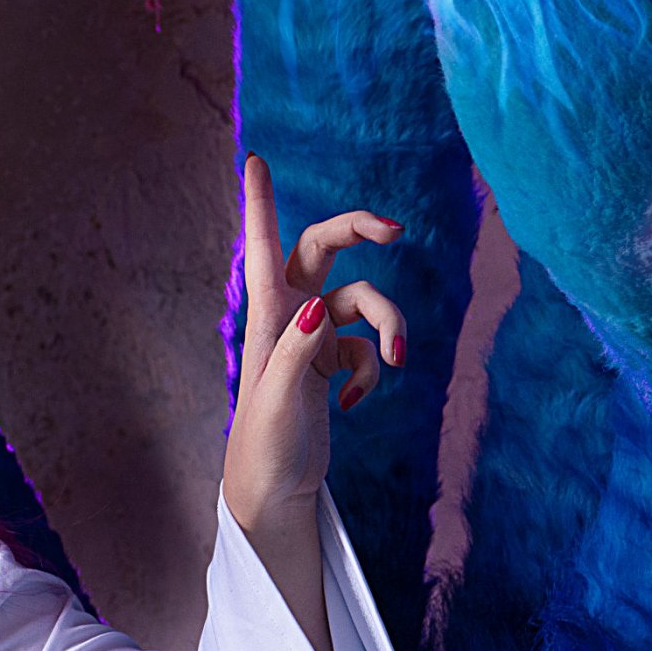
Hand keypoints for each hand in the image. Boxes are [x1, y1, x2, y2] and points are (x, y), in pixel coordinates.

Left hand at [220, 155, 406, 538]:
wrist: (274, 494)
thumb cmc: (264, 447)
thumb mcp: (278, 400)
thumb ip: (296, 351)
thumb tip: (317, 308)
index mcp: (266, 316)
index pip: (265, 246)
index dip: (261, 201)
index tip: (255, 157)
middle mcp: (289, 317)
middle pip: (325, 248)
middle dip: (360, 231)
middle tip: (396, 229)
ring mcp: (313, 339)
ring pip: (363, 302)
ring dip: (389, 324)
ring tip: (396, 361)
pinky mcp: (332, 365)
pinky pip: (367, 349)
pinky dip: (371, 370)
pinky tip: (351, 403)